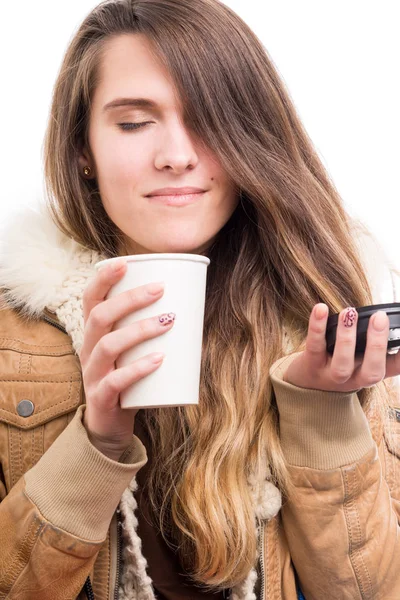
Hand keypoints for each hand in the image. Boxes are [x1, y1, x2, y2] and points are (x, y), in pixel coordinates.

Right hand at [80, 259, 174, 459]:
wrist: (109, 425)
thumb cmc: (127, 378)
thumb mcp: (130, 350)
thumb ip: (148, 328)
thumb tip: (190, 304)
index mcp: (93, 334)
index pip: (89, 299)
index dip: (103, 279)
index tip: (125, 262)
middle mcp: (88, 350)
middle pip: (99, 316)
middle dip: (130, 299)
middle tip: (160, 289)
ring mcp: (93, 374)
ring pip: (108, 346)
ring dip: (140, 330)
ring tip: (168, 321)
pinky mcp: (102, 398)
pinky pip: (116, 381)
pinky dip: (138, 368)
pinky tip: (158, 360)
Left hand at [283, 304, 399, 392]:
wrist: (304, 382)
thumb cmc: (340, 362)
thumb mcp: (361, 358)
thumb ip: (376, 344)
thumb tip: (386, 318)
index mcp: (371, 373)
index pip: (394, 367)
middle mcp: (355, 379)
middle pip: (372, 372)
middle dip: (377, 344)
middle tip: (380, 317)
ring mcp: (331, 375)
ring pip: (342, 363)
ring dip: (346, 337)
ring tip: (350, 312)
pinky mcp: (310, 365)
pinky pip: (315, 345)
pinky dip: (317, 326)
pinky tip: (321, 308)